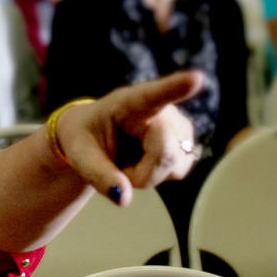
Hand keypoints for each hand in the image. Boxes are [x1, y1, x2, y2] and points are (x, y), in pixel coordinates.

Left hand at [54, 71, 205, 205]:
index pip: (154, 94)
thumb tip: (123, 198)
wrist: (95, 138)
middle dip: (142, 172)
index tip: (196, 78)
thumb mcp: (80, 156)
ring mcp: (179, 126)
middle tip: (118, 164)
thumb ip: (99, 175)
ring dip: (148, 174)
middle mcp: (162, 109)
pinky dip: (157, 176)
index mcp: (129, 102)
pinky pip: (178, 171)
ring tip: (129, 158)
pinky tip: (144, 162)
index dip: (177, 87)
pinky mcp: (187, 144)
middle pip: (165, 152)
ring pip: (174, 165)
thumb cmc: (85, 139)